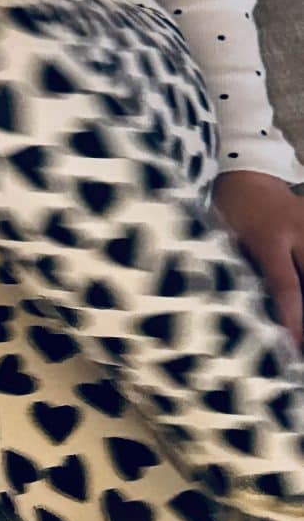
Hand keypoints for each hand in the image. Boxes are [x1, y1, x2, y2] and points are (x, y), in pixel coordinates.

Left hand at [214, 169, 303, 345]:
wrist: (248, 174)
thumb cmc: (228, 211)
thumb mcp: (224, 237)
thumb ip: (236, 269)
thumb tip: (237, 311)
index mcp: (269, 238)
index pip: (286, 285)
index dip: (292, 318)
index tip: (294, 346)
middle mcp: (299, 234)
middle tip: (302, 346)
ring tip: (301, 335)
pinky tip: (301, 314)